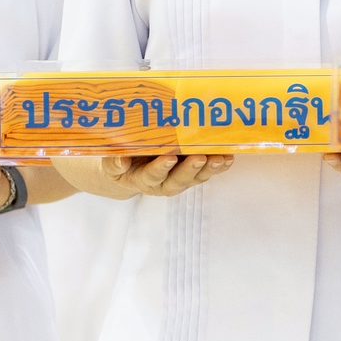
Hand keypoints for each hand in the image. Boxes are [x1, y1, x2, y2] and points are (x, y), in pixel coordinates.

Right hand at [97, 152, 232, 195]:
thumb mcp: (111, 163)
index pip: (151, 176)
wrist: (129, 169)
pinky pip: (206, 172)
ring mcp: (179, 179)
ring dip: (208, 168)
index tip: (168, 157)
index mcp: (142, 179)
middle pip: (178, 180)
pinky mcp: (192, 174)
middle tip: (199, 157)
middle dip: (189, 170)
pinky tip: (228, 158)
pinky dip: (219, 166)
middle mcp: (163, 183)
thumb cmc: (121, 162)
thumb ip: (114, 162)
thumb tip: (121, 161)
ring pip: (195, 178)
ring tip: (219, 158)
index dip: (160, 168)